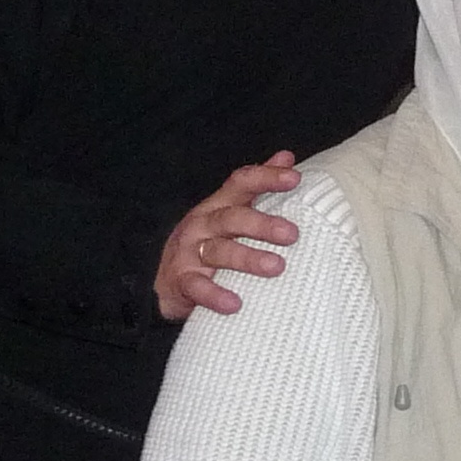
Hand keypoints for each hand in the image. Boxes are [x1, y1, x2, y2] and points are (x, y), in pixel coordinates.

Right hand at [154, 154, 302, 321]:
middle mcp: (203, 225)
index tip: (294, 178)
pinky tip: (235, 304)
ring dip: (247, 258)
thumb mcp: (231, 211)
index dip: (266, 178)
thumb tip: (287, 157)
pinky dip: (215, 295)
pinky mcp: (181, 282)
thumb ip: (257, 186)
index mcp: (219, 206)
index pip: (241, 183)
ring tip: (276, 266)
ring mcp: (189, 253)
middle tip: (293, 234)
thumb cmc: (209, 242)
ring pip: (218, 252)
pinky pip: (197, 288)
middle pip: (232, 218)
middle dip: (262, 224)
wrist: (165, 281)